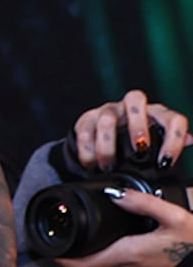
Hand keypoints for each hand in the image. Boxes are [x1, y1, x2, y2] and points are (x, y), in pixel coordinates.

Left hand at [51, 190, 192, 266]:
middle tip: (61, 243)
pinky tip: (104, 254)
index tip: (48, 248)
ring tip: (78, 246)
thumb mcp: (173, 217)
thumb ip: (144, 203)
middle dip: (69, 258)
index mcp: (126, 254)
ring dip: (85, 263)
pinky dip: (100, 266)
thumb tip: (116, 193)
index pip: (81, 264)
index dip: (61, 258)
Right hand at [70, 88, 185, 169]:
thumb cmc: (133, 143)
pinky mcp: (86, 120)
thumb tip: (191, 139)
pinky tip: (92, 164)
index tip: (165, 163)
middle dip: (138, 126)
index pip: (172, 118)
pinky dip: (88, 151)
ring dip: (107, 146)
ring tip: (108, 166)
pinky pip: (85, 132)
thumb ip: (172, 142)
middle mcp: (131, 107)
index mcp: (156, 113)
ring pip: (107, 119)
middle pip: (135, 100)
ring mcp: (107, 111)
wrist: (100, 139)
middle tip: (139, 151)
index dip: (173, 139)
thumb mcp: (156, 144)